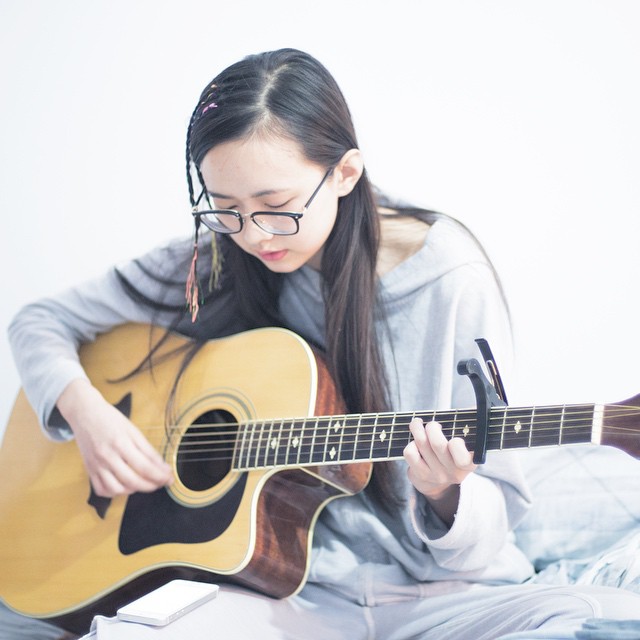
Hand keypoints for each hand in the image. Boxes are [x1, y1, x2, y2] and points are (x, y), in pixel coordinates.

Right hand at [57, 379, 173, 496]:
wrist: (85, 413)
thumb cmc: (110, 419)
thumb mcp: (133, 430)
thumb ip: (147, 449)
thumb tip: (162, 466)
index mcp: (121, 443)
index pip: (145, 467)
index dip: (160, 476)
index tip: (170, 478)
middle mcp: (108, 457)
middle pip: (133, 481)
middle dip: (152, 485)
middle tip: (161, 482)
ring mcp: (96, 465)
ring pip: (117, 489)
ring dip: (134, 490)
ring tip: (143, 483)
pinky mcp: (89, 470)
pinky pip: (102, 489)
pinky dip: (115, 492)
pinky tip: (124, 486)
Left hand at [403, 418, 476, 524]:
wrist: (439, 482)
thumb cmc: (453, 453)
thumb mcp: (466, 444)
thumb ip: (470, 425)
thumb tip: (476, 405)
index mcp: (469, 463)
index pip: (462, 457)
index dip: (456, 444)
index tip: (454, 438)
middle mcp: (453, 472)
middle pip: (438, 444)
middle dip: (432, 427)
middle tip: (432, 424)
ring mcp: (437, 475)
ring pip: (422, 445)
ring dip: (417, 428)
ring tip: (417, 424)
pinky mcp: (421, 475)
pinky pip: (410, 453)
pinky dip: (411, 442)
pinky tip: (415, 442)